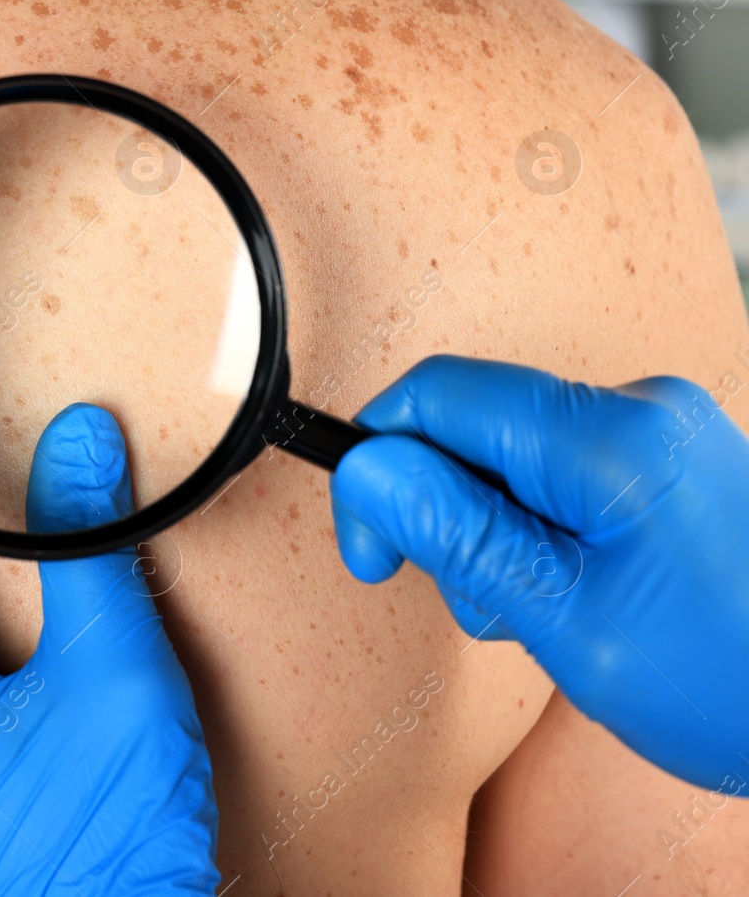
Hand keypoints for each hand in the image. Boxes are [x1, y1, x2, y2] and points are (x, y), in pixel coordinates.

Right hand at [330, 355, 748, 791]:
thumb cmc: (729, 682)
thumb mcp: (568, 622)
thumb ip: (460, 536)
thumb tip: (366, 470)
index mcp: (610, 440)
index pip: (437, 395)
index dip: (379, 466)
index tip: (372, 550)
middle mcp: (641, 408)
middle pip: (473, 423)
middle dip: (446, 511)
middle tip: (478, 602)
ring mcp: (662, 429)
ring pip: (512, 451)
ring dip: (494, 529)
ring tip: (542, 612)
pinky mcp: (670, 455)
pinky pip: (563, 467)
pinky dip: (541, 527)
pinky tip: (575, 592)